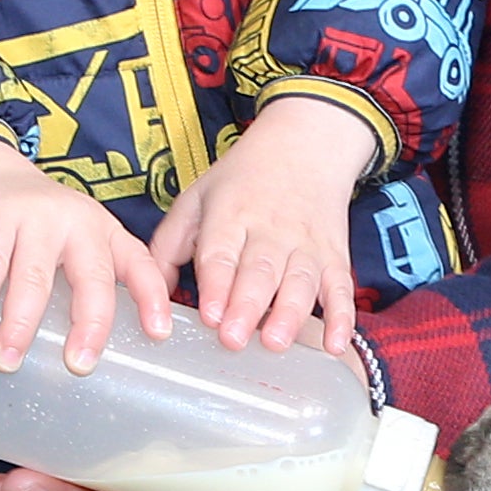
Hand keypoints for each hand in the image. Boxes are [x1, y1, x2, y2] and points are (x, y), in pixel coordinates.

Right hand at [0, 136, 170, 374]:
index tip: (158, 335)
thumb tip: (87, 355)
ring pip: (35, 276)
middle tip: (78, 365)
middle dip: (88, 325)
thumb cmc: (36, 223)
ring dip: (21, 323)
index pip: (139, 266)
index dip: (151, 299)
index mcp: (105, 234)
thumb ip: (84, 283)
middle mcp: (79, 222)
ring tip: (7, 360)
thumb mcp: (73, 242)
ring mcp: (37, 216)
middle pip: (91, 277)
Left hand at [146, 95, 379, 353]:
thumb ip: (168, 246)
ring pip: (300, 282)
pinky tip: (335, 345)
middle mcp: (270, 231)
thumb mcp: (197, 198)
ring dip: (289, 314)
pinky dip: (341, 318)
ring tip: (274, 342)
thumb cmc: (243, 180)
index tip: (208, 314)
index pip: (221, 253)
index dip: (216, 284)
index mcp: (230, 215)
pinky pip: (340, 288)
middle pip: (260, 271)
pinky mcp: (334, 256)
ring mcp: (306, 244)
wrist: (305, 145)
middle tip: (232, 338)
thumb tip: (149, 295)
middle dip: (247, 305)